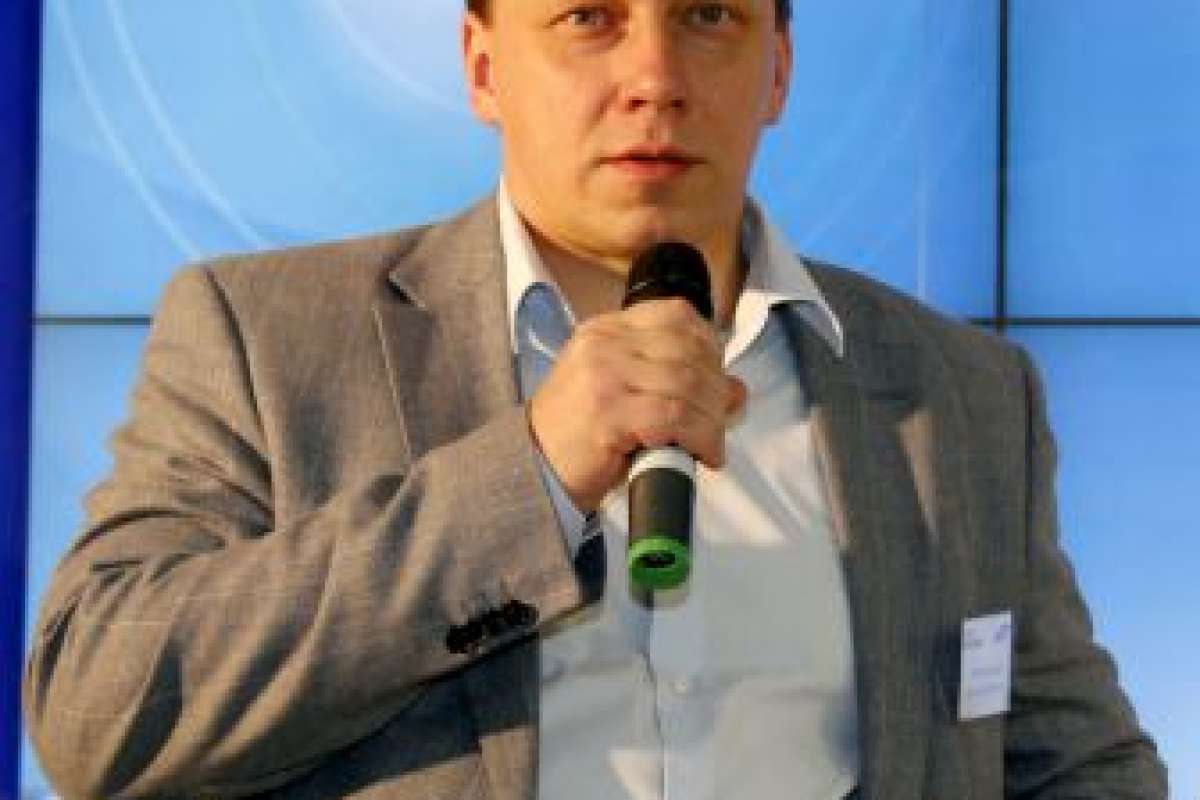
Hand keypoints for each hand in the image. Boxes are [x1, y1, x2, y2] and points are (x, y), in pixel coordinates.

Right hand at [528, 297, 745, 512]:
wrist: (536, 469)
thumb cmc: (581, 435)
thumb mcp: (624, 393)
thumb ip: (673, 380)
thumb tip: (736, 389)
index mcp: (605, 330)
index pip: (676, 314)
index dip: (710, 345)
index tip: (717, 377)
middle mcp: (604, 344)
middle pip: (689, 351)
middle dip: (717, 388)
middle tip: (720, 419)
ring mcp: (604, 376)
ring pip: (688, 384)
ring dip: (713, 418)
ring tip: (711, 442)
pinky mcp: (609, 412)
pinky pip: (676, 416)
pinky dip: (702, 437)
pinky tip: (705, 454)